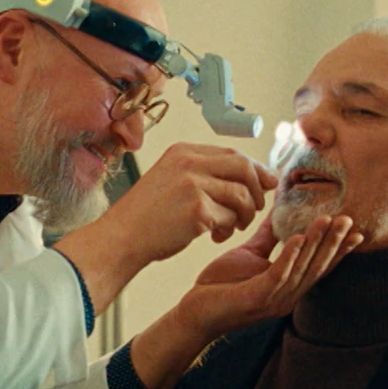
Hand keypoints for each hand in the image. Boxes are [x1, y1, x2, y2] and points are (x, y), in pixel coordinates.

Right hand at [90, 143, 276, 262]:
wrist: (122, 237)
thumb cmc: (147, 215)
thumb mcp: (173, 180)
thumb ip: (208, 174)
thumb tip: (258, 178)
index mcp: (183, 151)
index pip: (233, 153)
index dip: (255, 170)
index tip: (265, 185)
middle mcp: (189, 162)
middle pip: (243, 167)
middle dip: (256, 190)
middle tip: (254, 210)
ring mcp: (193, 184)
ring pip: (241, 195)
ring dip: (244, 215)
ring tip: (231, 227)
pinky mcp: (197, 209)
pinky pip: (230, 217)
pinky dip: (228, 229)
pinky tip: (215, 236)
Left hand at [174, 214, 360, 341]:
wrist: (194, 311)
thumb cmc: (221, 286)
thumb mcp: (250, 255)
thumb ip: (268, 237)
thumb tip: (279, 210)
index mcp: (289, 286)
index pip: (320, 268)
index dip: (340, 251)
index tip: (357, 232)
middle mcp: (288, 296)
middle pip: (318, 267)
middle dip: (334, 242)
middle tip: (347, 218)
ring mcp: (274, 300)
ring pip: (302, 269)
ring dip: (317, 244)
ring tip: (327, 221)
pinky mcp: (257, 298)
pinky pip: (279, 275)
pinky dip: (291, 256)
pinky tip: (299, 238)